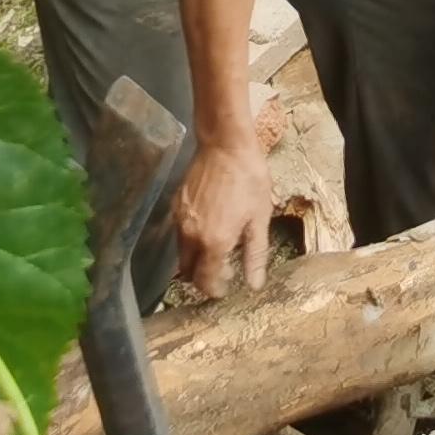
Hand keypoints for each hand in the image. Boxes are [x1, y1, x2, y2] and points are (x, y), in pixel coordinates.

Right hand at [169, 139, 272, 296]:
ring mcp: (180, 220)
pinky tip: (208, 228)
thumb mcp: (260, 217)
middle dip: (203, 278)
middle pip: (189, 272)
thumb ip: (255, 254)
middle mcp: (191, 236)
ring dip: (196, 260)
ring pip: (182, 254)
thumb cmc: (249, 179)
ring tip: (217, 250)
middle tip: (222, 271)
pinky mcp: (175, 206)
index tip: (225, 288)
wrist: (226, 144)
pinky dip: (190, 240)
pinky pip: (179, 234)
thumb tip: (253, 285)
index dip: (215, 290)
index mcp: (214, 242)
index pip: (205, 281)